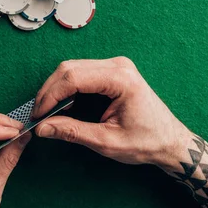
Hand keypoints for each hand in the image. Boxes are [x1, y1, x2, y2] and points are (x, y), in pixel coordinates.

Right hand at [33, 58, 191, 169]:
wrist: (170, 141)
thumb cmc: (146, 142)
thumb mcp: (107, 142)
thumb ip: (73, 132)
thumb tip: (42, 128)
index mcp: (120, 79)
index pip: (73, 77)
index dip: (50, 95)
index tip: (38, 116)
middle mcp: (118, 65)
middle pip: (70, 68)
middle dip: (50, 91)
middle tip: (39, 116)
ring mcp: (116, 66)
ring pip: (73, 68)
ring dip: (57, 89)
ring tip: (48, 113)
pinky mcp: (113, 71)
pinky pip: (82, 73)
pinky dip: (68, 88)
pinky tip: (63, 106)